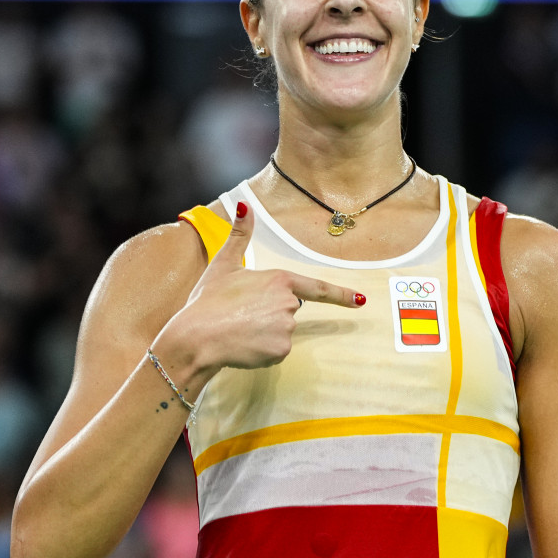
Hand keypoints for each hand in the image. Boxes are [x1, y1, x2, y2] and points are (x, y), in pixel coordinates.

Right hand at [154, 201, 364, 373]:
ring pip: (281, 332)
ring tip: (238, 330)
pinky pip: (275, 352)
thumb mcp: (223, 265)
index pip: (317, 288)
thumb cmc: (208, 301)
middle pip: (287, 310)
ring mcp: (286, 327)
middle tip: (239, 315)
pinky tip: (243, 346)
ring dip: (263, 334)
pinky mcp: (280, 350)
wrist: (196, 338)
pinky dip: (261, 352)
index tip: (361, 301)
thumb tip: (244, 205)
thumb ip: (240, 236)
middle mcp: (288, 303)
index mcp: (279, 280)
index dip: (341, 295)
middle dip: (267, 314)